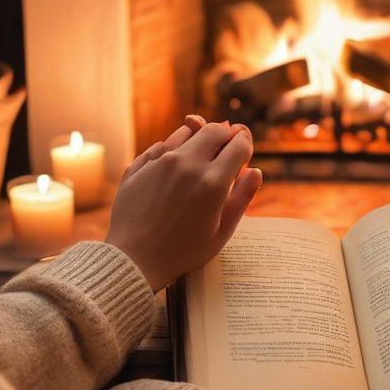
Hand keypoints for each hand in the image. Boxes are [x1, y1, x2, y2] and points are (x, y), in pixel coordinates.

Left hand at [107, 115, 261, 291]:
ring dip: (201, 137)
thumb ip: (242, 198)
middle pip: (215, 130)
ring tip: (203, 155)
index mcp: (212, 182)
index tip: (244, 153)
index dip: (246, 145)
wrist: (133, 259)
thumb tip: (255, 171)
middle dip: (227, 135)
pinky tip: (178, 165)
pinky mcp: (141, 164)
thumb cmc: (182, 251)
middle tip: (227, 148)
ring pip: (189, 131)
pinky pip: (164, 143)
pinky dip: (177, 148)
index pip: (239, 144)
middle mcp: (187, 164)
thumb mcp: (222, 232)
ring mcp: (161, 161)